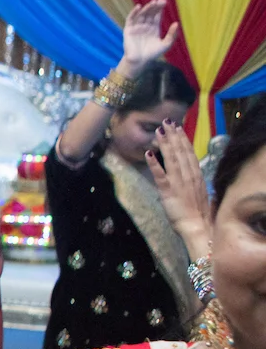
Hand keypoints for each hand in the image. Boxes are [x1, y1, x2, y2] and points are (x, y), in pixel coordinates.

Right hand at [121, 0, 178, 71]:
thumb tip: (177, 23)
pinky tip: (138, 7)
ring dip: (146, 8)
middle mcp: (145, 25)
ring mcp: (137, 27)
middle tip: (160, 0)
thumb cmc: (153, 54)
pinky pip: (130, 19)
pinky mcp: (128, 30)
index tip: (164, 0)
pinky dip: (133, 13)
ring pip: (142, 14)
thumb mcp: (166, 44)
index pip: (157, 15)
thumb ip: (172, 34)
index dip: (160, 7)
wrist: (140, 61)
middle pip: (150, 13)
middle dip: (155, 6)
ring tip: (152, 3)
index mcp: (154, 28)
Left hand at [149, 122, 211, 258]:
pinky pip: (160, 174)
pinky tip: (149, 152)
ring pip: (171, 159)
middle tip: (167, 122)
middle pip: (181, 152)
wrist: (198, 226)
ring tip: (159, 130)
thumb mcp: (199, 193)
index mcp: (196, 176)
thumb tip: (189, 176)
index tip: (179, 128)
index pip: (189, 153)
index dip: (183, 140)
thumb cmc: (199, 214)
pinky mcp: (168, 190)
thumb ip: (193, 182)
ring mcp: (179, 182)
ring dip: (165, 144)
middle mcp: (188, 176)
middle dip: (174, 136)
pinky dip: (154, 163)